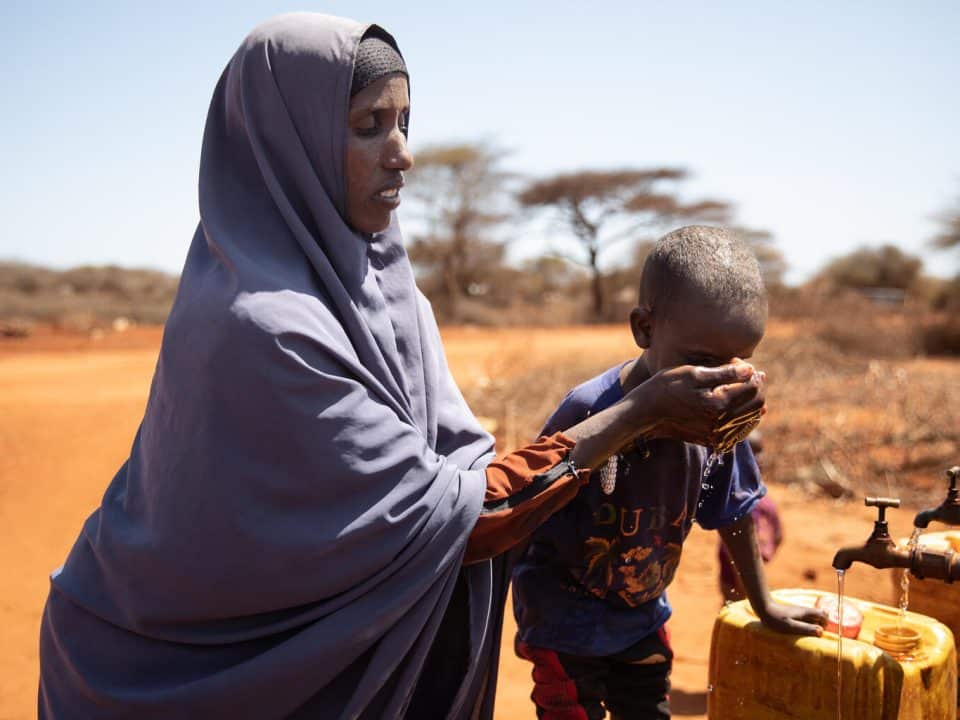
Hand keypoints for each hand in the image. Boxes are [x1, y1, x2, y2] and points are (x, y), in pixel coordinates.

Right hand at [639, 361, 765, 445]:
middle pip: (756, 405)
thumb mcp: (693, 373)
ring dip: (750, 403)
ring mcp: (717, 436)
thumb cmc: (665, 388)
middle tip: (747, 374)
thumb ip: (725, 372)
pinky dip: (742, 418)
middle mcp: (722, 424)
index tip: (744, 365)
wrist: (645, 413)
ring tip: (742, 387)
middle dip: (755, 388)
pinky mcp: (711, 441)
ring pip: (750, 420)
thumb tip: (751, 370)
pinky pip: (738, 432)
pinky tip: (735, 407)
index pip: (754, 388)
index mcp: (719, 405)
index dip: (754, 374)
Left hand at [757, 601, 827, 636]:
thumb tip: (821, 632)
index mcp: (805, 612)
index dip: (826, 623)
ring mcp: (799, 612)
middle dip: (821, 625)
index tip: (819, 631)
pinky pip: (805, 619)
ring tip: (805, 633)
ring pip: (812, 617)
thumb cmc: (776, 619)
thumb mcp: (791, 626)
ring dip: (813, 625)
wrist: (763, 608)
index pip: (824, 613)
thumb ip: (806, 628)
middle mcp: (804, 611)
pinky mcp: (794, 614)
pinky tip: (798, 630)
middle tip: (813, 634)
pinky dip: (806, 624)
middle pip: (820, 616)